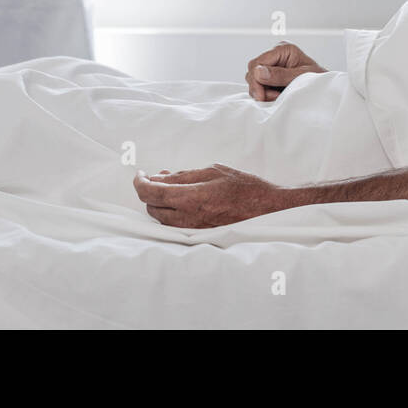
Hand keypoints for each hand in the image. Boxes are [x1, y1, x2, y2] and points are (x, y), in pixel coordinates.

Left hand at [133, 165, 288, 227]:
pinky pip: (174, 226)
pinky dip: (170, 213)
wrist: (268, 209)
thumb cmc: (245, 187)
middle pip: (152, 207)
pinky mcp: (199, 236)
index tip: (140, 174)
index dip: (140, 183)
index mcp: (191, 198)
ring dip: (160, 203)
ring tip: (172, 187)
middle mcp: (189, 218)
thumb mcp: (213, 171)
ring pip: (161, 218)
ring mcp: (193, 230)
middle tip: (157, 177)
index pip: (151, 193)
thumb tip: (160, 177)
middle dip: (150, 192)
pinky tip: (180, 201)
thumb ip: (183, 175)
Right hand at [245, 41, 325, 101]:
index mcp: (283, 49)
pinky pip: (258, 86)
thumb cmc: (317, 79)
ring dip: (262, 92)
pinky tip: (276, 97)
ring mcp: (271, 66)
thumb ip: (280, 75)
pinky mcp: (270, 77)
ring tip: (279, 97)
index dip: (256, 79)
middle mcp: (274, 55)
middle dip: (259, 87)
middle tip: (273, 98)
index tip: (262, 95)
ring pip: (253, 80)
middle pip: (252, 70)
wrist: (324, 88)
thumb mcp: (301, 77)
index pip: (257, 62)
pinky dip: (264, 94)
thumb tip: (259, 73)